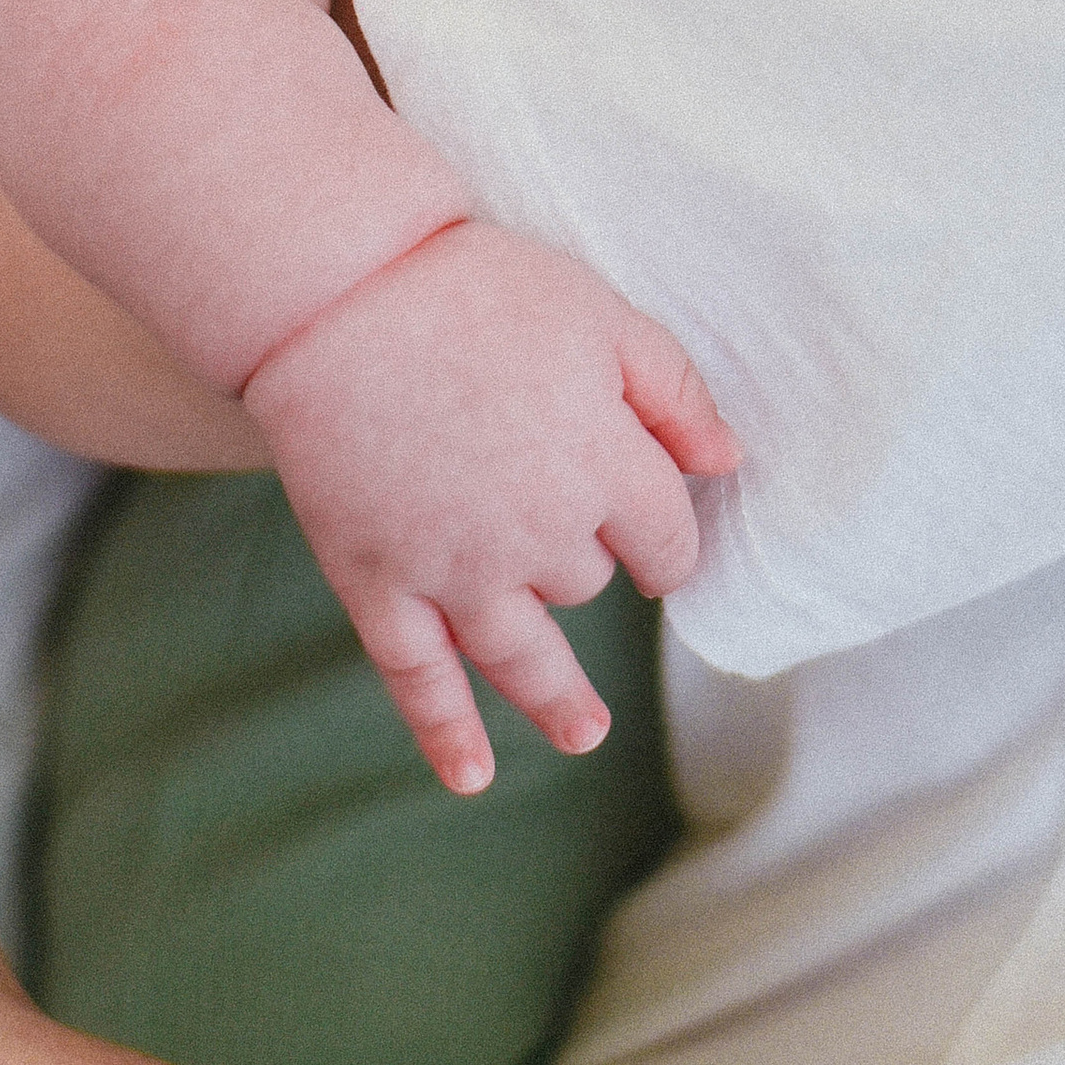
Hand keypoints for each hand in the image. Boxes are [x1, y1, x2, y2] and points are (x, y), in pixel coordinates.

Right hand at [243, 220, 741, 793]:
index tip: (655, 537)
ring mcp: (453, 570)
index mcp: (605, 469)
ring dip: (558, 698)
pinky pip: (418, 677)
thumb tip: (729, 465)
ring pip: (524, 653)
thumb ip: (675, 392)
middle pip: (586, 582)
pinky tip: (472, 776)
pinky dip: (445, 731)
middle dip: (586, 560)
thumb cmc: (474, 289)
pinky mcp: (377, 582)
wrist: (335, 292)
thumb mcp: (601, 314)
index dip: (664, 540)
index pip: (664, 542)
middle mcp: (538, 536)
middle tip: (558, 519)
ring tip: (585, 732)